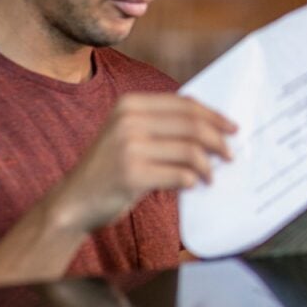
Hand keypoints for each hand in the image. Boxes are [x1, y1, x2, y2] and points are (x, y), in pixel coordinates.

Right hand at [53, 93, 235, 232]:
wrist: (74, 201)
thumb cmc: (111, 168)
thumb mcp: (130, 134)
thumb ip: (162, 124)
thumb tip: (213, 124)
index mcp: (129, 104)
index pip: (185, 104)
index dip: (214, 116)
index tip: (232, 128)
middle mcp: (128, 120)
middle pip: (192, 125)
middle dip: (218, 141)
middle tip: (230, 155)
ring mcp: (128, 147)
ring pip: (190, 151)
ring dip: (207, 166)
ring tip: (210, 176)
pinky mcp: (132, 174)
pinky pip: (179, 175)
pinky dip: (191, 181)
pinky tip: (192, 185)